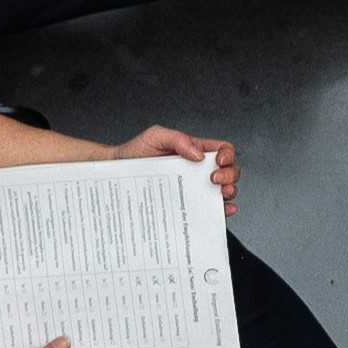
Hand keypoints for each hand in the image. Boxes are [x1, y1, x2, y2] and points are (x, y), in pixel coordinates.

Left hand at [111, 125, 242, 210]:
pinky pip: (210, 209)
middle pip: (229, 171)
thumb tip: (198, 155)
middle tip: (215, 179)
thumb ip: (178, 139)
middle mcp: (198, 170)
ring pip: (224, 191)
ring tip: (220, 194)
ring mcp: (194, 188)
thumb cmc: (136, 152)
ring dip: (229, 192)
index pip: (222, 150)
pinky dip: (222, 211)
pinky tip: (223, 210)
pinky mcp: (188, 205)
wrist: (117, 173)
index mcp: (194, 150)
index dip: (228, 154)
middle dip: (230, 175)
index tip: (218, 161)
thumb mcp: (155, 136)